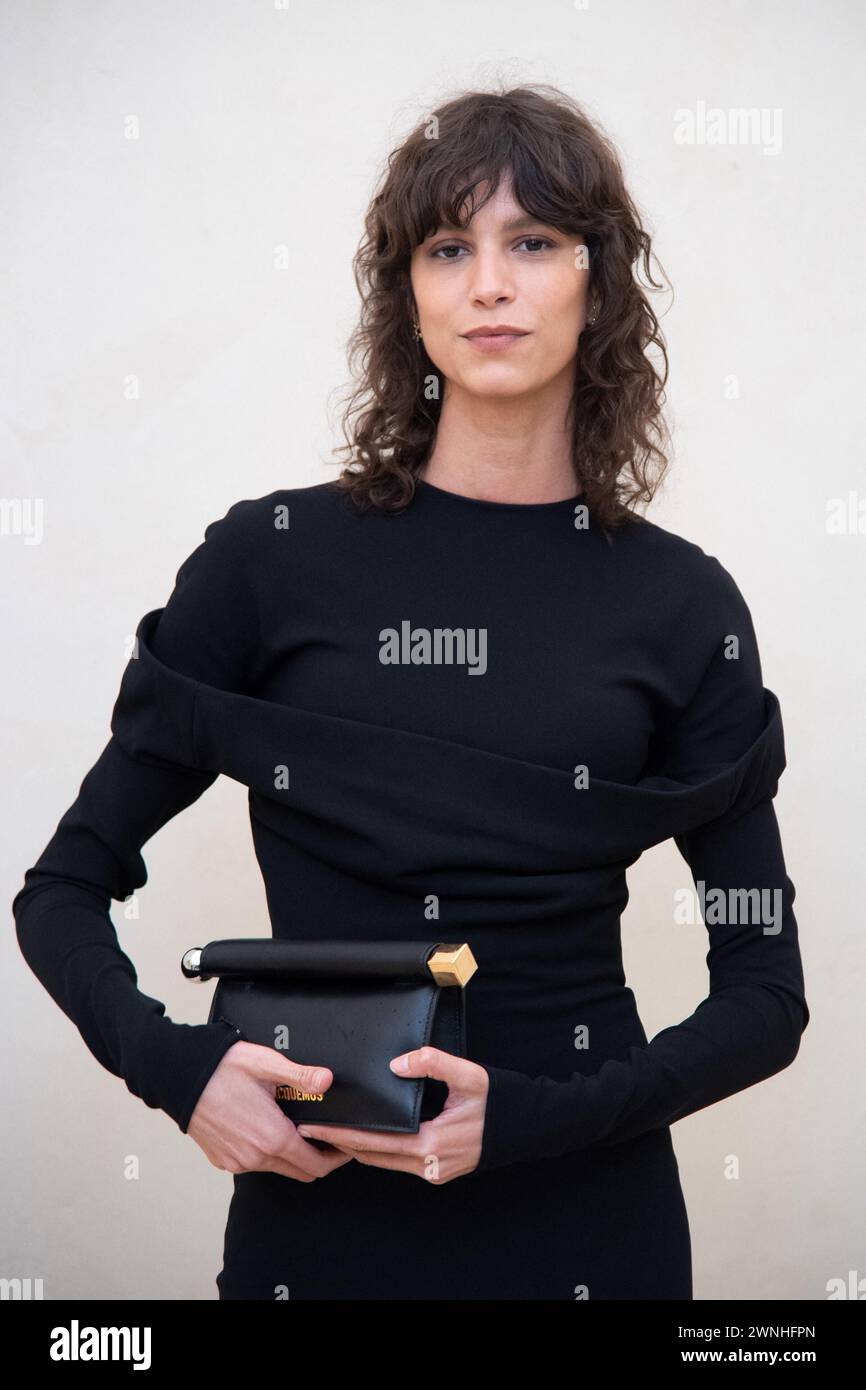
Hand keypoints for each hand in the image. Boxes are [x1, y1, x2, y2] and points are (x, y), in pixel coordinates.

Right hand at [187, 1041, 354, 1181]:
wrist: (181, 1077)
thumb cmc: (223, 1069)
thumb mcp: (267, 1065)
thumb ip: (301, 1076)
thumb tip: (327, 1080)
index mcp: (273, 1137)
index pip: (316, 1165)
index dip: (336, 1157)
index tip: (344, 1144)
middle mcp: (256, 1157)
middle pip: (301, 1172)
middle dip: (320, 1159)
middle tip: (328, 1138)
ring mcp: (238, 1162)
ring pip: (278, 1169)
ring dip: (293, 1155)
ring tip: (300, 1129)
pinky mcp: (224, 1161)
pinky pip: (255, 1164)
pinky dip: (269, 1154)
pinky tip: (269, 1129)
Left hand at [295, 1046, 489, 1183]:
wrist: (526, 1126)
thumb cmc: (497, 1099)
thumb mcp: (468, 1074)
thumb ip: (432, 1063)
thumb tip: (396, 1065)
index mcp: (431, 1144)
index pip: (375, 1142)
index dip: (342, 1135)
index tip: (314, 1127)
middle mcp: (429, 1165)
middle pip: (374, 1157)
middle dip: (341, 1144)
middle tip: (310, 1131)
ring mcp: (434, 1172)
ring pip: (386, 1163)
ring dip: (359, 1150)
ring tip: (331, 1134)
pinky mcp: (438, 1172)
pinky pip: (401, 1163)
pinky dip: (381, 1152)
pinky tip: (367, 1140)